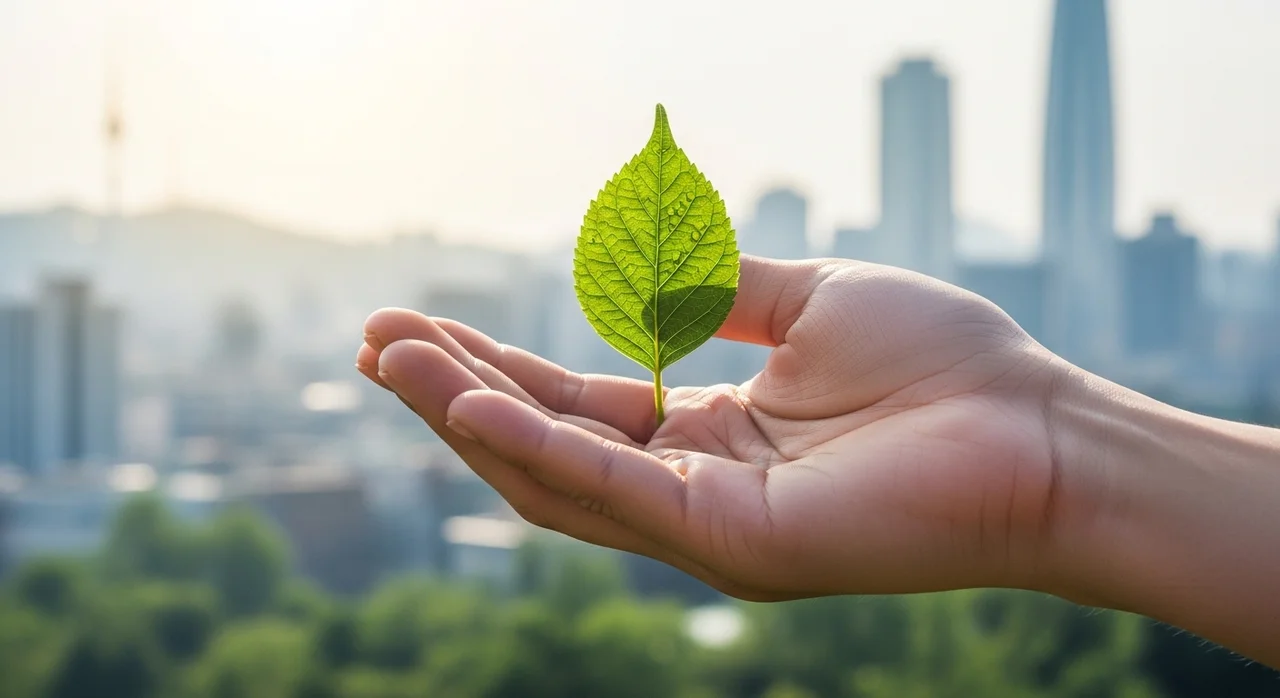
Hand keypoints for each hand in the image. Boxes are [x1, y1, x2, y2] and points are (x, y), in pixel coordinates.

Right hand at [355, 255, 1068, 600]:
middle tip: (374, 342)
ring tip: (394, 361)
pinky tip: (470, 404)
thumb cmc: (944, 365)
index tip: (418, 325)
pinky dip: (537, 449)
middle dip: (455, 394)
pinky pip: (616, 494)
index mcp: (710, 436)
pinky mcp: (735, 545)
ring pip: (557, 479)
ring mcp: (708, 527)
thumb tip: (645, 266)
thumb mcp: (811, 300)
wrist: (1041, 427)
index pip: (575, 406)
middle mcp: (694, 490)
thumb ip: (719, 289)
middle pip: (545, 446)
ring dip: (469, 419)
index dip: (493, 368)